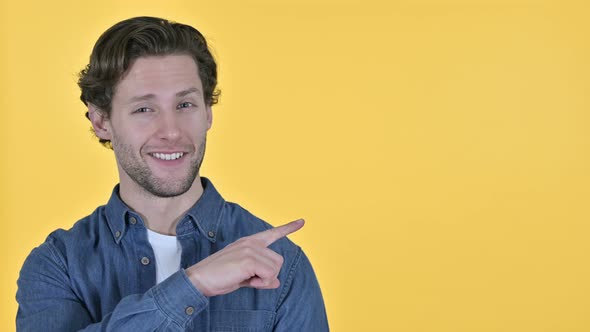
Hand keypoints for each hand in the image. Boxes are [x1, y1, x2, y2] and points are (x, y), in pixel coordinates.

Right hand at [186, 219, 304, 296]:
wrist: (199, 280)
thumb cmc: (218, 277)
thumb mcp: (244, 277)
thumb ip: (261, 277)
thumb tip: (276, 282)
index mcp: (249, 242)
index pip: (272, 234)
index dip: (288, 228)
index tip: (302, 221)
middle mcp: (251, 243)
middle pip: (279, 261)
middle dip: (269, 275)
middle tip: (250, 279)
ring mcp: (250, 249)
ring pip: (276, 269)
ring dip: (264, 279)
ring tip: (246, 278)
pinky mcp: (248, 259)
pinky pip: (269, 275)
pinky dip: (260, 283)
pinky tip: (246, 280)